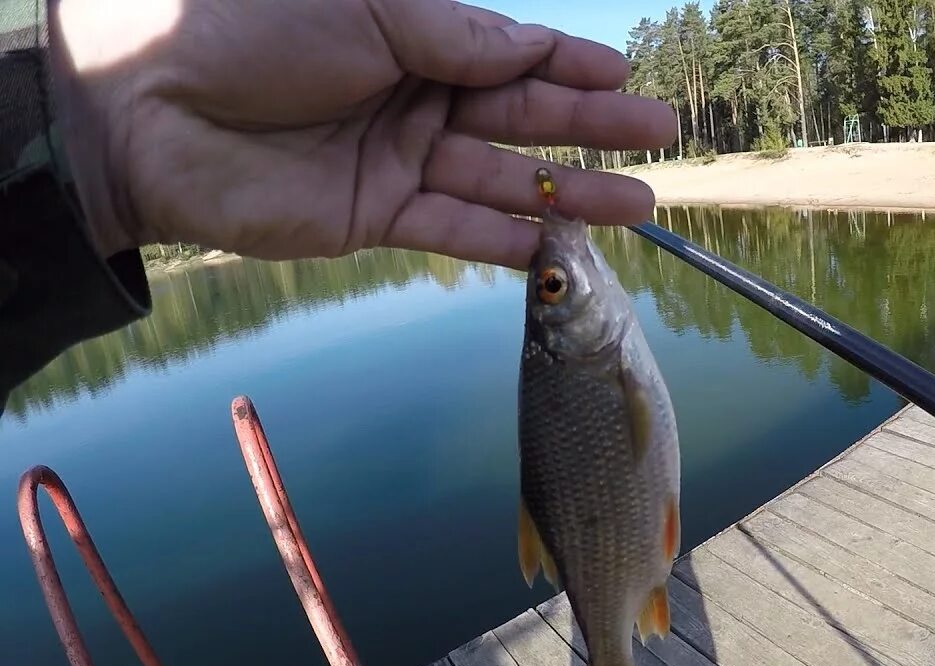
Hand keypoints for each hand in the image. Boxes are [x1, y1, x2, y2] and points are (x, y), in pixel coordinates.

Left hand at [48, 0, 674, 267]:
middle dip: (592, 128)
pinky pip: (456, 229)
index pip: (511, 54)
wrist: (148, 107)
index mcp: (413, 33)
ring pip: (502, 179)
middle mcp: (413, 95)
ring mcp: (397, 159)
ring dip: (570, 193)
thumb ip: (458, 37)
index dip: (571, 67)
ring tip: (639, 203)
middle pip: (522, 117)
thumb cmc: (251, 28)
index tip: (626, 78)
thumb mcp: (370, 8)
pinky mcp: (375, 216)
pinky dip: (506, 240)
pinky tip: (560, 246)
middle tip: (659, 138)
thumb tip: (533, 54)